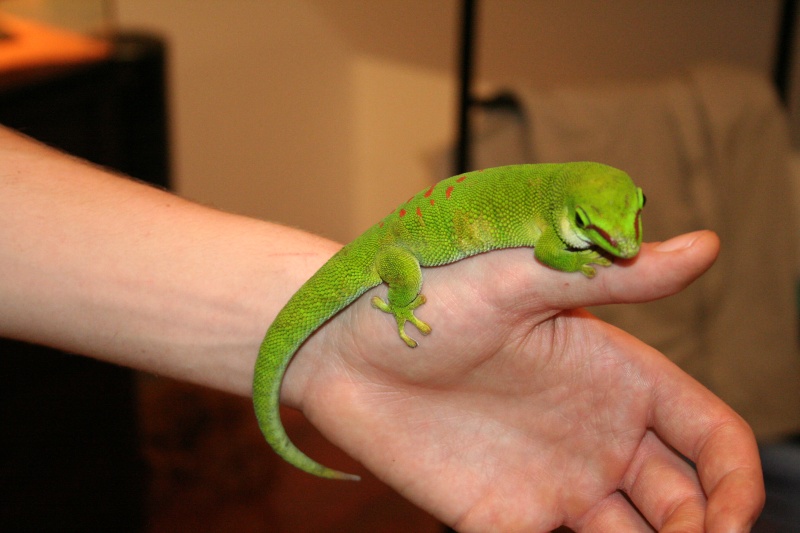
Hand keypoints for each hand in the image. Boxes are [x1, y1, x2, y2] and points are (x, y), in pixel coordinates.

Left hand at [285, 230, 762, 531]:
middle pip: (685, 499)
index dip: (739, 480)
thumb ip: (608, 277)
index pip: (710, 434)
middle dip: (706, 531)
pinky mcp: (499, 517)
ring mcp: (550, 481)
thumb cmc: (424, 293)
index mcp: (615, 376)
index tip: (734, 523)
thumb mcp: (517, 278)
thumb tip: (704, 246)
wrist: (336, 343)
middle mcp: (594, 434)